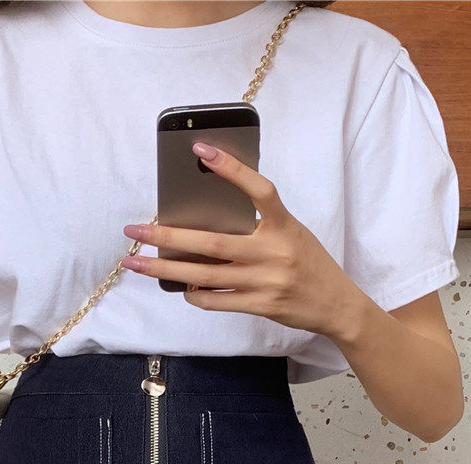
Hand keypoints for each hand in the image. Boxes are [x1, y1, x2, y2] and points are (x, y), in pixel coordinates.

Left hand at [120, 140, 364, 340]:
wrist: (336, 305)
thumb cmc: (308, 263)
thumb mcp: (292, 233)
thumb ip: (259, 225)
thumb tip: (208, 218)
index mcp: (284, 225)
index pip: (259, 189)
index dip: (232, 168)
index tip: (200, 151)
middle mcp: (274, 252)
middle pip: (211, 243)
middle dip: (167, 237)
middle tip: (135, 231)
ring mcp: (266, 282)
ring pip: (205, 276)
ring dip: (166, 270)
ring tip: (137, 263)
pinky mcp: (260, 306)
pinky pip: (216, 301)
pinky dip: (193, 294)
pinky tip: (179, 286)